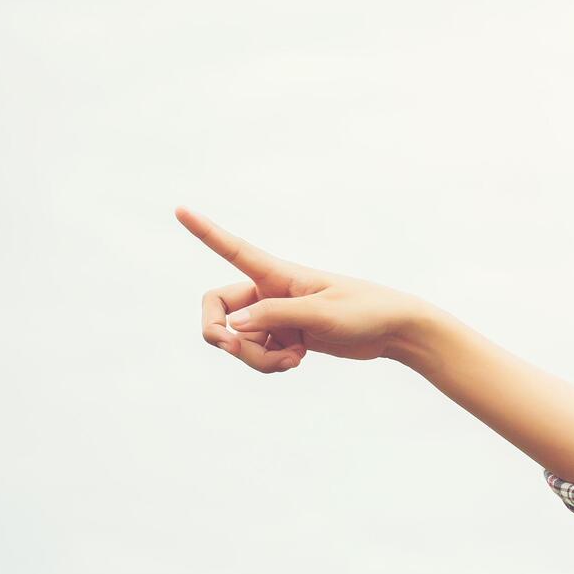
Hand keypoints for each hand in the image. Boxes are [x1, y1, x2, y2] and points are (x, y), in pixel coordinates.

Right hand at [178, 208, 430, 371]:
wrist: (394, 330)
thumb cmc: (364, 312)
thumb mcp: (321, 314)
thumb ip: (275, 317)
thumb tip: (230, 326)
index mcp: (277, 274)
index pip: (234, 248)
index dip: (205, 231)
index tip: (180, 210)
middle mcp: (269, 292)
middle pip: (219, 310)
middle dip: (222, 335)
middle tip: (233, 349)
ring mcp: (275, 316)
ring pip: (239, 340)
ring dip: (255, 357)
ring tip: (291, 360)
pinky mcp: (284, 337)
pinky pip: (257, 354)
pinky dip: (269, 363)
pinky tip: (296, 361)